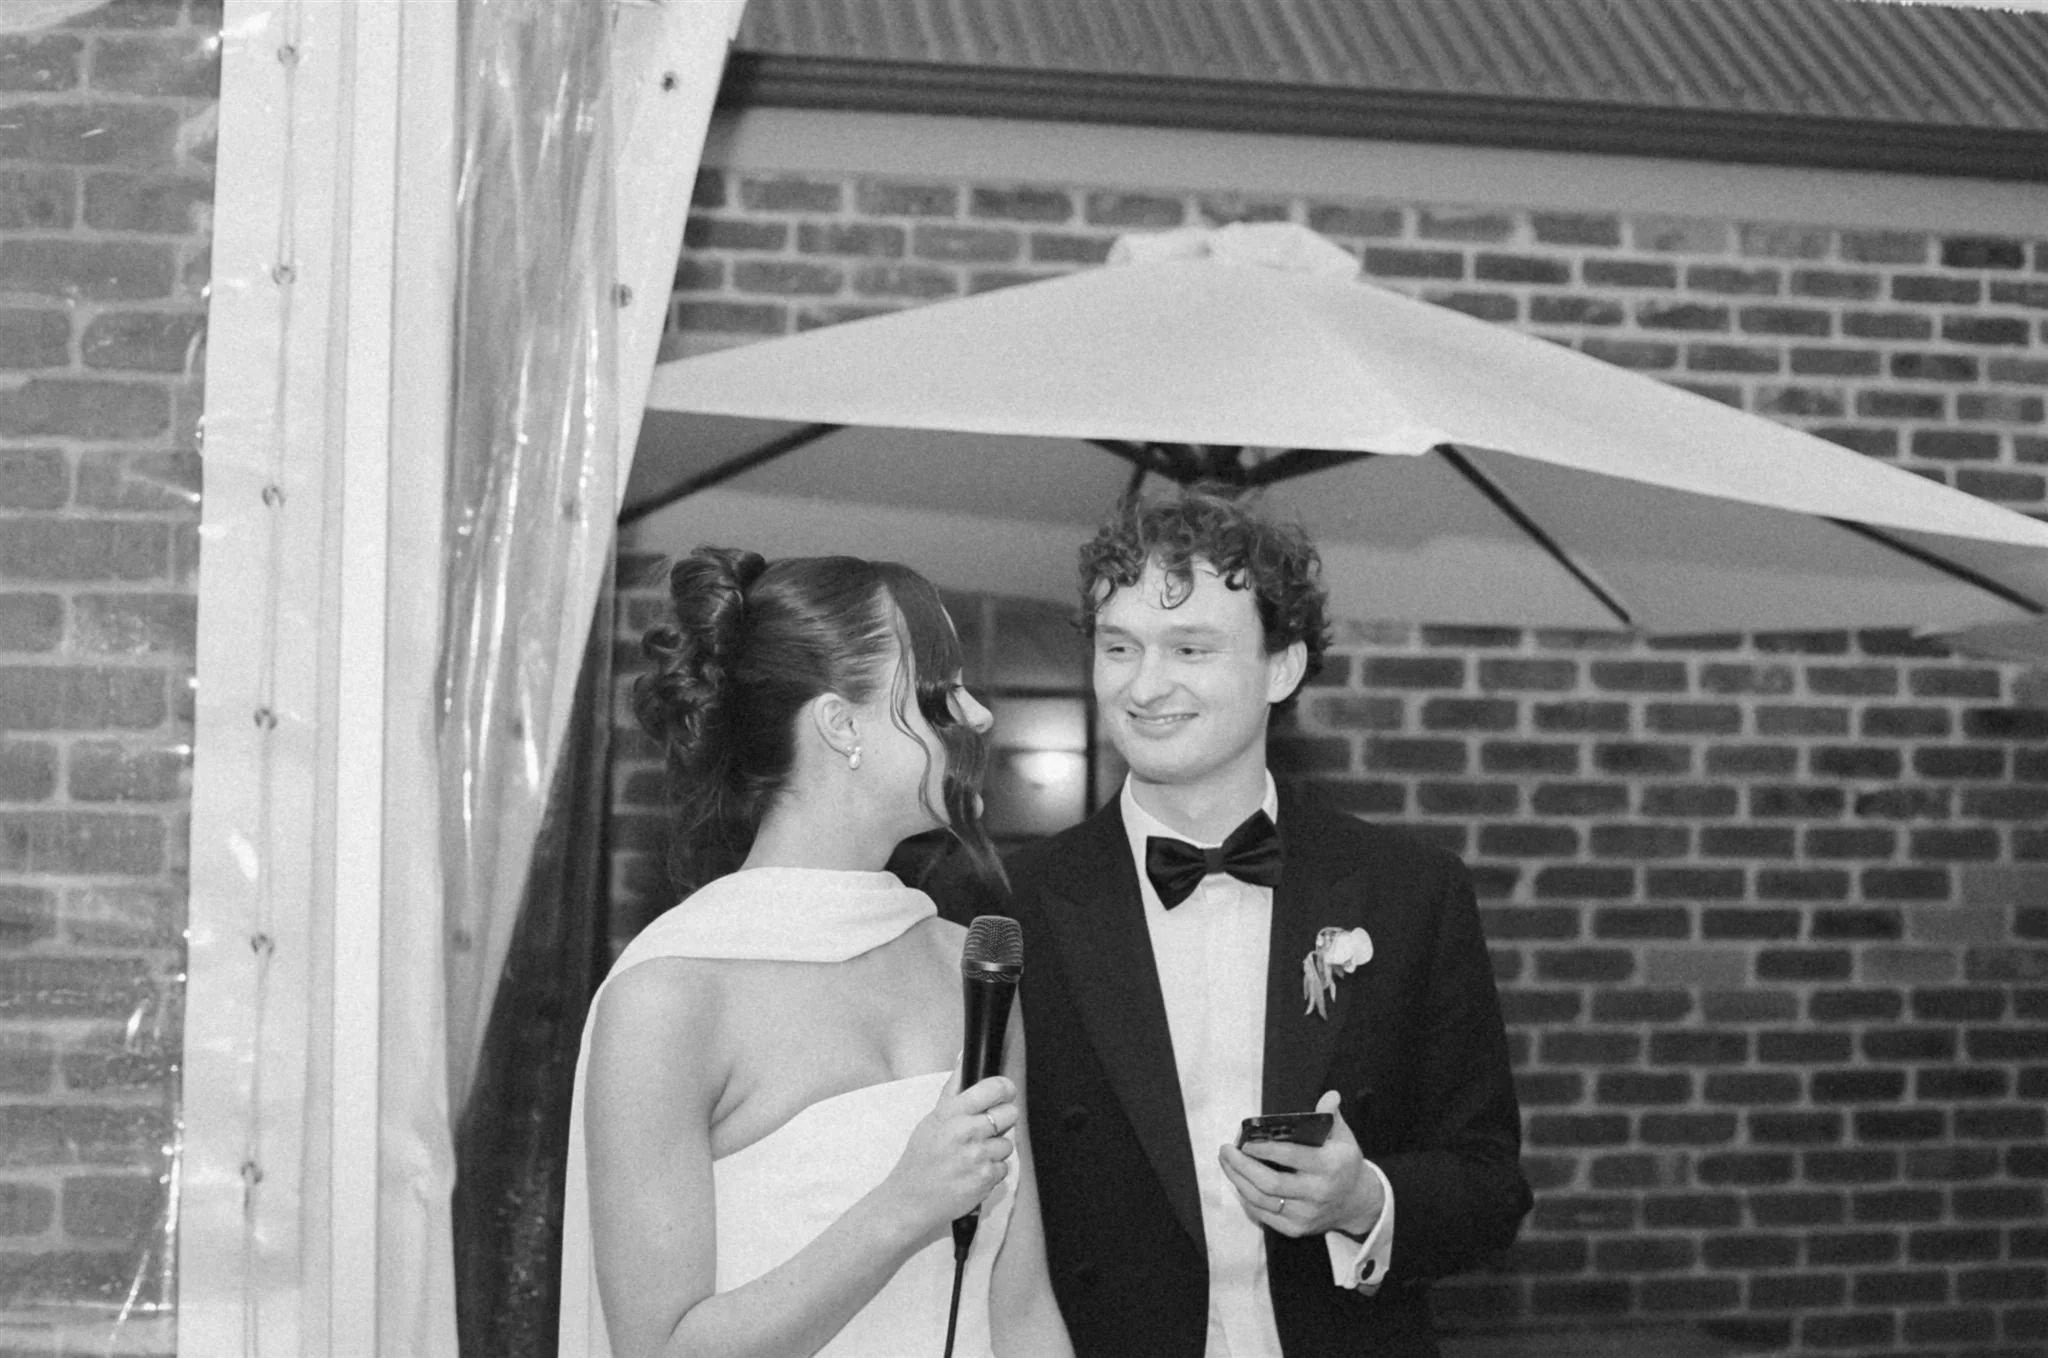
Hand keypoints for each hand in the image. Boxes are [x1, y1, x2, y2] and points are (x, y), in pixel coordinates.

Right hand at [880, 1072, 1017, 1230]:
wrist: (910, 1200)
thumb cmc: (920, 1160)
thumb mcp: (932, 1119)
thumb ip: (953, 1089)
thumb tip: (963, 1057)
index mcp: (953, 1113)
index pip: (994, 1088)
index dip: (1005, 1088)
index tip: (1005, 1092)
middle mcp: (967, 1131)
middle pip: (1010, 1114)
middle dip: (1002, 1121)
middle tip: (986, 1131)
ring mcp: (978, 1156)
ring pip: (1008, 1144)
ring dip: (995, 1150)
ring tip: (973, 1157)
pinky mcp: (985, 1178)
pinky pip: (1004, 1168)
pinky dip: (992, 1171)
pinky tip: (973, 1173)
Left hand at [1218, 1090, 1383, 1239]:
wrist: (1359, 1203)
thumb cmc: (1344, 1164)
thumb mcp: (1344, 1137)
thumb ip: (1331, 1116)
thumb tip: (1329, 1095)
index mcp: (1329, 1165)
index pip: (1291, 1156)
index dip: (1264, 1150)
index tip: (1244, 1142)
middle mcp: (1317, 1192)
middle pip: (1270, 1183)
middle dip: (1241, 1166)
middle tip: (1225, 1151)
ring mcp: (1306, 1214)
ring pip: (1262, 1200)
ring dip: (1238, 1181)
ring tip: (1226, 1164)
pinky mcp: (1297, 1229)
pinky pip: (1264, 1215)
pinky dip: (1247, 1199)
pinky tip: (1239, 1183)